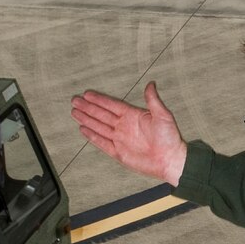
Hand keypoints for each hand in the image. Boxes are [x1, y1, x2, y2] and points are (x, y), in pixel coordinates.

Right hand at [71, 82, 187, 185]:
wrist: (170, 160)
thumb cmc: (170, 138)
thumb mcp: (163, 115)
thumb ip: (153, 100)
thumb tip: (151, 83)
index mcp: (133, 116)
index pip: (111, 105)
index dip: (99, 100)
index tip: (87, 93)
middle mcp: (124, 126)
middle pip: (101, 115)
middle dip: (88, 107)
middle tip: (74, 100)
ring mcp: (120, 139)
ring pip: (99, 127)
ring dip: (87, 119)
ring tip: (74, 112)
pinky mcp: (118, 153)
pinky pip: (102, 143)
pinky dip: (92, 136)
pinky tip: (83, 129)